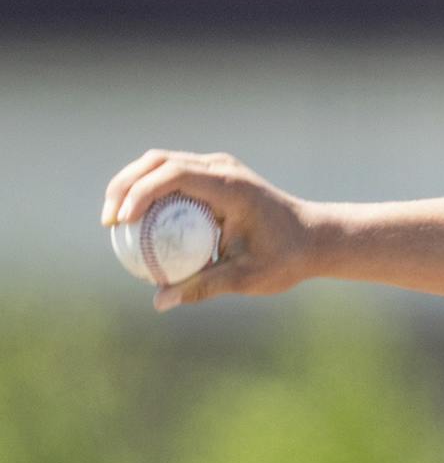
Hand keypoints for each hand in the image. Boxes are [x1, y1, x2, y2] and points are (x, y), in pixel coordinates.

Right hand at [102, 150, 315, 310]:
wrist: (316, 237)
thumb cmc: (287, 258)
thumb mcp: (248, 277)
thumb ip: (204, 286)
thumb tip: (159, 301)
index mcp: (231, 187)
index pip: (174, 174)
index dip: (140, 192)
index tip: (121, 221)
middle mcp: (223, 169)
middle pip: (159, 161)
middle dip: (125, 185)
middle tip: (107, 222)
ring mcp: (219, 168)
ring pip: (162, 162)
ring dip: (132, 184)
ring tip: (114, 219)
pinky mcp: (216, 175)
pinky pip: (174, 175)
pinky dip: (150, 189)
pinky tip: (136, 218)